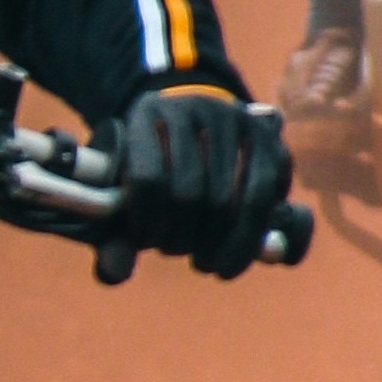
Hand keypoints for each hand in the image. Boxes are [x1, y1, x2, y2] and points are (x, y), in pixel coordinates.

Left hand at [102, 87, 296, 282]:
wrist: (193, 127)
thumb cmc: (150, 168)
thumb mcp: (123, 191)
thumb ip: (112, 235)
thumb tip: (112, 275)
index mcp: (148, 112)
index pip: (147, 179)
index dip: (146, 224)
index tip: (146, 242)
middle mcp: (194, 107)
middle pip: (190, 194)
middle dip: (181, 238)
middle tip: (175, 250)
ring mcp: (236, 119)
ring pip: (228, 201)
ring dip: (216, 246)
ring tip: (204, 261)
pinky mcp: (269, 138)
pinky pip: (263, 198)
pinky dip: (247, 238)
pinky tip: (231, 258)